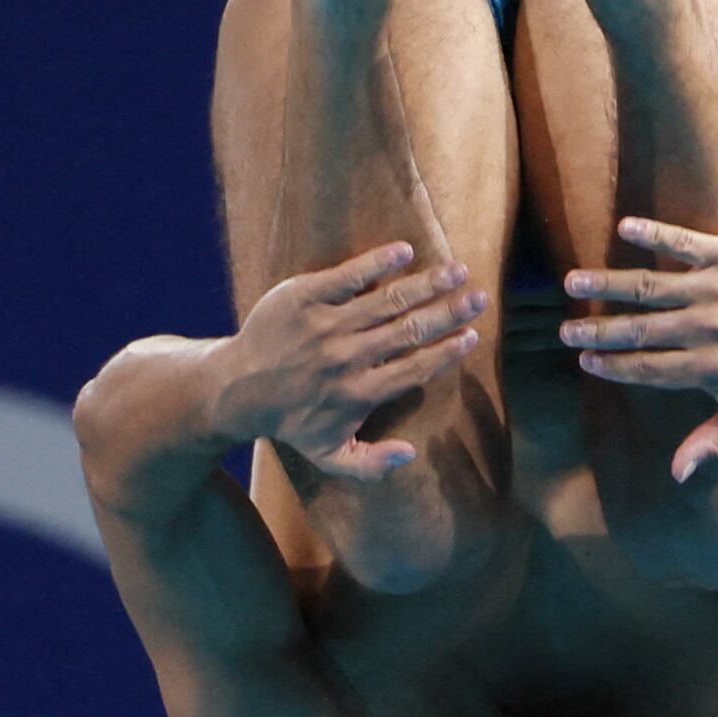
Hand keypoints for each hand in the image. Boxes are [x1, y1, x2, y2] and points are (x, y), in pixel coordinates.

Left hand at [208, 242, 483, 480]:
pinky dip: (377, 262)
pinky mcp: (304, 297)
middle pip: (410, 330)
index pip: (415, 368)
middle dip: (450, 312)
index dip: (447, 351)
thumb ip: (371, 464)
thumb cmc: (290, 421)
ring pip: (387, 300)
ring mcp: (326, 324)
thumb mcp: (328, 456)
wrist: (237, 387)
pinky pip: (348, 276)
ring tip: (457, 270)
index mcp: (359, 392)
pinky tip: (405, 251)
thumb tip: (411, 455)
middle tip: (479, 297)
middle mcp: (347, 357)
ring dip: (427, 284)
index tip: (473, 335)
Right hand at [556, 217, 717, 481]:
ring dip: (608, 284)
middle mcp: (709, 329)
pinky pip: (685, 243)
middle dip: (599, 331)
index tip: (585, 361)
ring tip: (573, 282)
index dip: (614, 367)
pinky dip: (655, 234)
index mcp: (709, 368)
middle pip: (641, 330)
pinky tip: (625, 227)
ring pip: (651, 286)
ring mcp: (717, 290)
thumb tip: (677, 475)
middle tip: (567, 330)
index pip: (649, 368)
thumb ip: (711, 442)